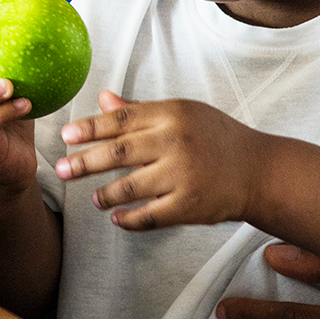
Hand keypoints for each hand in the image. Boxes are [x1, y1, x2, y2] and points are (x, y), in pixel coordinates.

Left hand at [55, 91, 264, 230]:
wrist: (258, 170)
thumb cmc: (215, 137)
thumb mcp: (182, 113)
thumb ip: (140, 109)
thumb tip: (103, 98)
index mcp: (172, 114)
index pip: (121, 119)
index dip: (90, 128)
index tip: (66, 135)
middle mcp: (175, 142)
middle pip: (119, 152)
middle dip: (84, 162)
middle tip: (61, 169)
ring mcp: (183, 175)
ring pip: (129, 187)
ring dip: (106, 194)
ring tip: (94, 198)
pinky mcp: (190, 205)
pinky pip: (149, 216)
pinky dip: (129, 220)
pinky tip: (117, 219)